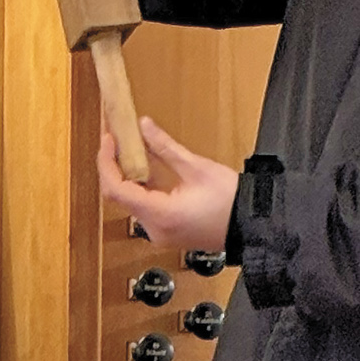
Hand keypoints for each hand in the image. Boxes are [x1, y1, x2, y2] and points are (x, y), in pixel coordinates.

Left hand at [97, 118, 237, 253]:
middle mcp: (155, 229)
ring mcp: (159, 232)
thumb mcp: (197, 168)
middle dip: (114, 165)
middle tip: (115, 138)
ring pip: (130, 201)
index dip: (106, 161)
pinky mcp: (166, 231)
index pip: (116, 189)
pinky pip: (144, 206)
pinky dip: (140, 186)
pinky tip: (143, 167)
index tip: (109, 139)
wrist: (253, 225)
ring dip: (127, 174)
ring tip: (127, 147)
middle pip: (119, 195)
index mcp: (161, 215)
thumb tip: (144, 128)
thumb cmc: (233, 204)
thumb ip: (165, 147)